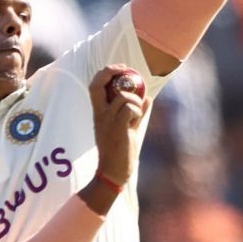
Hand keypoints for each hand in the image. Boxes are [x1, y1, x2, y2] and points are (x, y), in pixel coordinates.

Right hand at [89, 65, 147, 187]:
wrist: (113, 172)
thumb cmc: (120, 153)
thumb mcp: (127, 128)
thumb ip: (136, 113)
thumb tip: (148, 99)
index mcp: (98, 113)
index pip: (94, 85)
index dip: (106, 72)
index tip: (120, 69)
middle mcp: (100, 114)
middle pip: (100, 83)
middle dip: (115, 72)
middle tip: (130, 72)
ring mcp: (107, 120)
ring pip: (124, 97)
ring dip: (136, 101)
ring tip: (137, 114)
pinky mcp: (117, 128)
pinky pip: (130, 108)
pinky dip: (138, 111)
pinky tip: (136, 122)